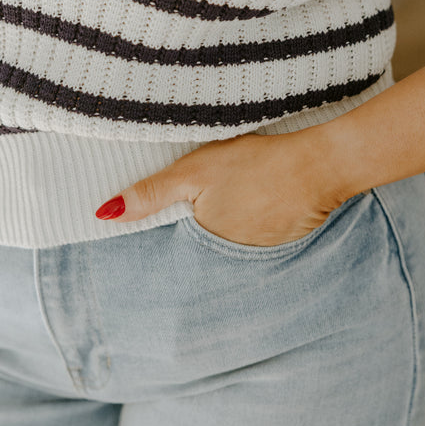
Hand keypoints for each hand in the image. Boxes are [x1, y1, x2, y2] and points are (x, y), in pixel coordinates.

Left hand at [94, 128, 347, 246]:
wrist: (321, 165)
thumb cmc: (256, 164)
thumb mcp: (196, 171)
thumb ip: (151, 193)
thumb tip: (103, 214)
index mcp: (203, 242)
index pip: (172, 250)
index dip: (165, 235)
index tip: (159, 225)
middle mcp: (229, 262)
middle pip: (201, 249)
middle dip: (194, 237)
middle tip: (202, 207)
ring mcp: (258, 256)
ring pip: (228, 246)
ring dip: (226, 231)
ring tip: (231, 203)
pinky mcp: (281, 245)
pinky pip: (255, 240)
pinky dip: (252, 226)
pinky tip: (257, 203)